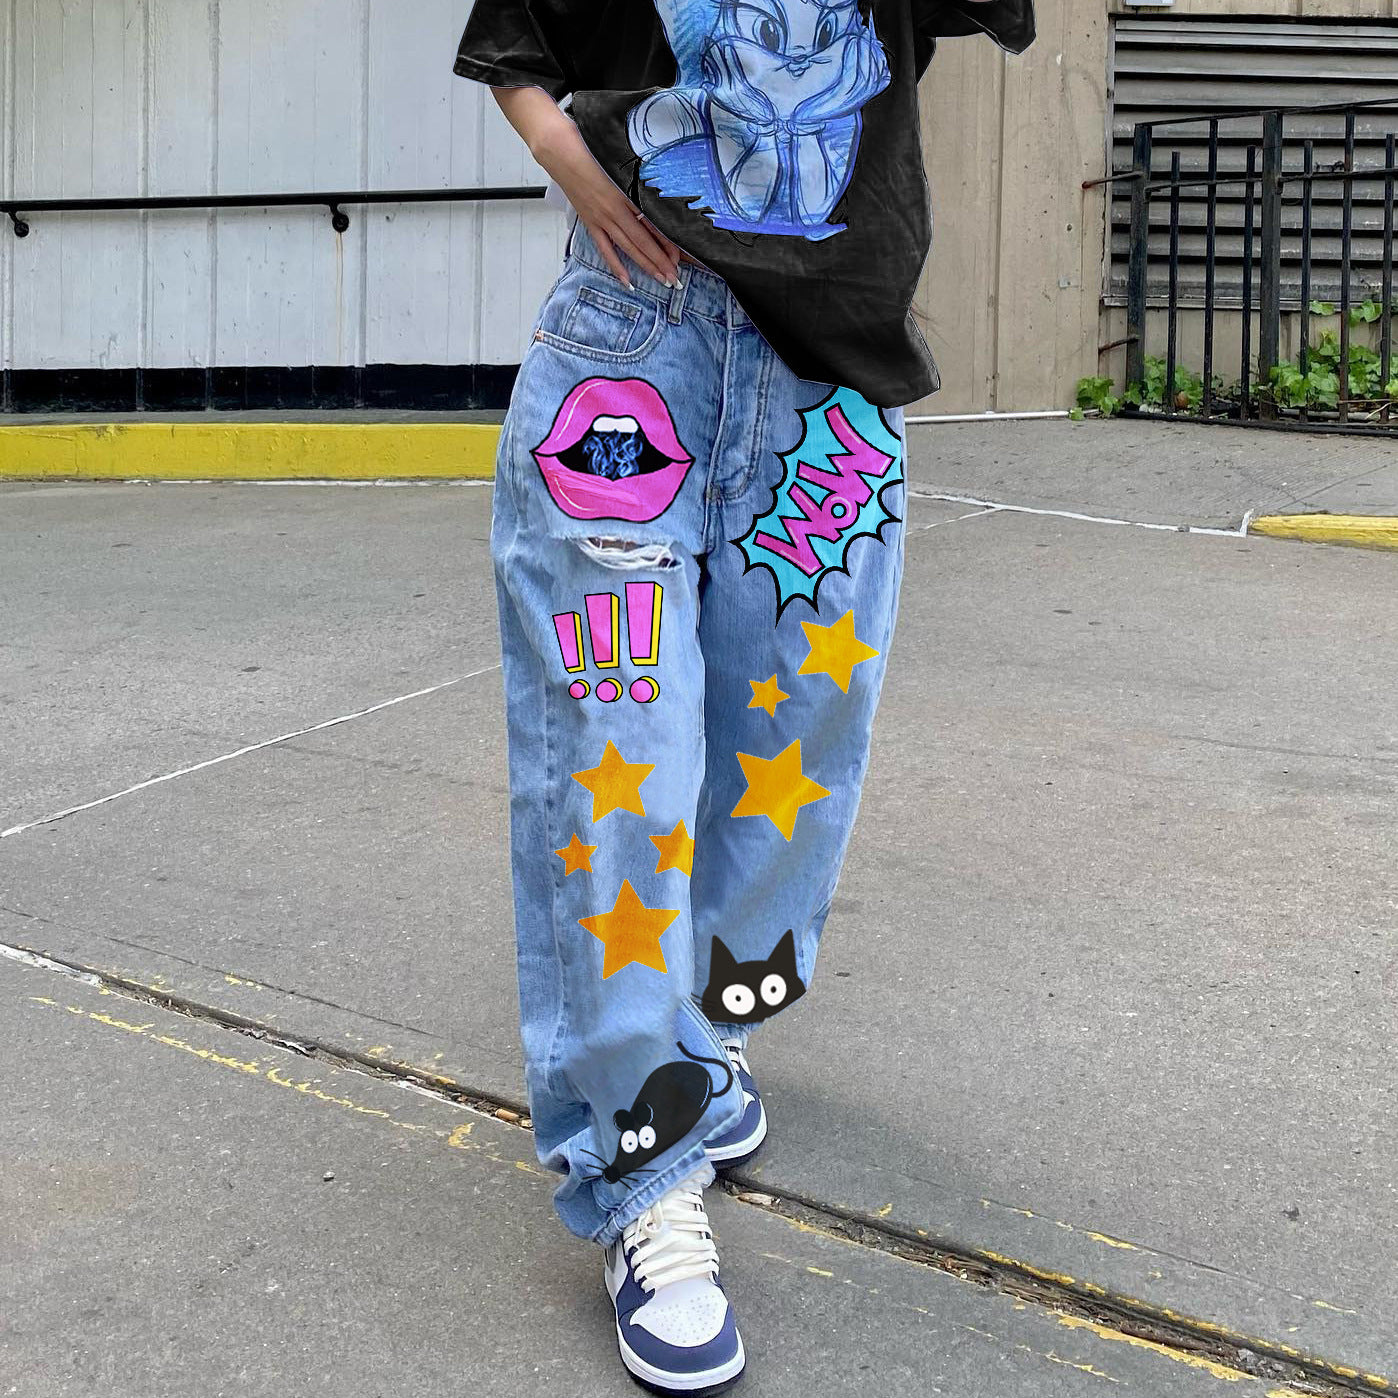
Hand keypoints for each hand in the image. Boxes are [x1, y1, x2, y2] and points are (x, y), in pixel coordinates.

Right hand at [490, 85, 684, 287]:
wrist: (560, 151)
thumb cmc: (590, 150)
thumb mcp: (620, 162)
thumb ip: (638, 180)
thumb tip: (658, 196)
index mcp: (626, 194)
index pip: (652, 224)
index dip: (667, 243)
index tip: (680, 257)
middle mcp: (615, 210)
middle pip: (642, 242)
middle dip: (660, 262)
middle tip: (675, 280)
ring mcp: (601, 219)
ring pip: (627, 248)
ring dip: (645, 266)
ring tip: (661, 281)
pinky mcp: (590, 223)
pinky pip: (605, 249)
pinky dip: (616, 266)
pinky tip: (627, 281)